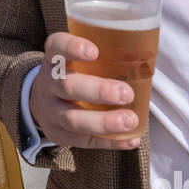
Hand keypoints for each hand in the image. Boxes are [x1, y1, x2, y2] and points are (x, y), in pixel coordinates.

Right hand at [29, 32, 141, 149]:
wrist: (40, 103)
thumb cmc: (71, 76)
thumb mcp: (74, 61)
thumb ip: (101, 57)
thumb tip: (147, 58)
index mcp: (54, 60)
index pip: (56, 47)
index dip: (72, 48)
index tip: (94, 52)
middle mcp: (48, 85)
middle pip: (68, 86)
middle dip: (99, 91)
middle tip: (126, 94)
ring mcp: (51, 112)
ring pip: (73, 119)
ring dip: (104, 122)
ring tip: (130, 121)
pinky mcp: (60, 135)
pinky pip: (84, 141)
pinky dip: (110, 142)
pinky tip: (130, 139)